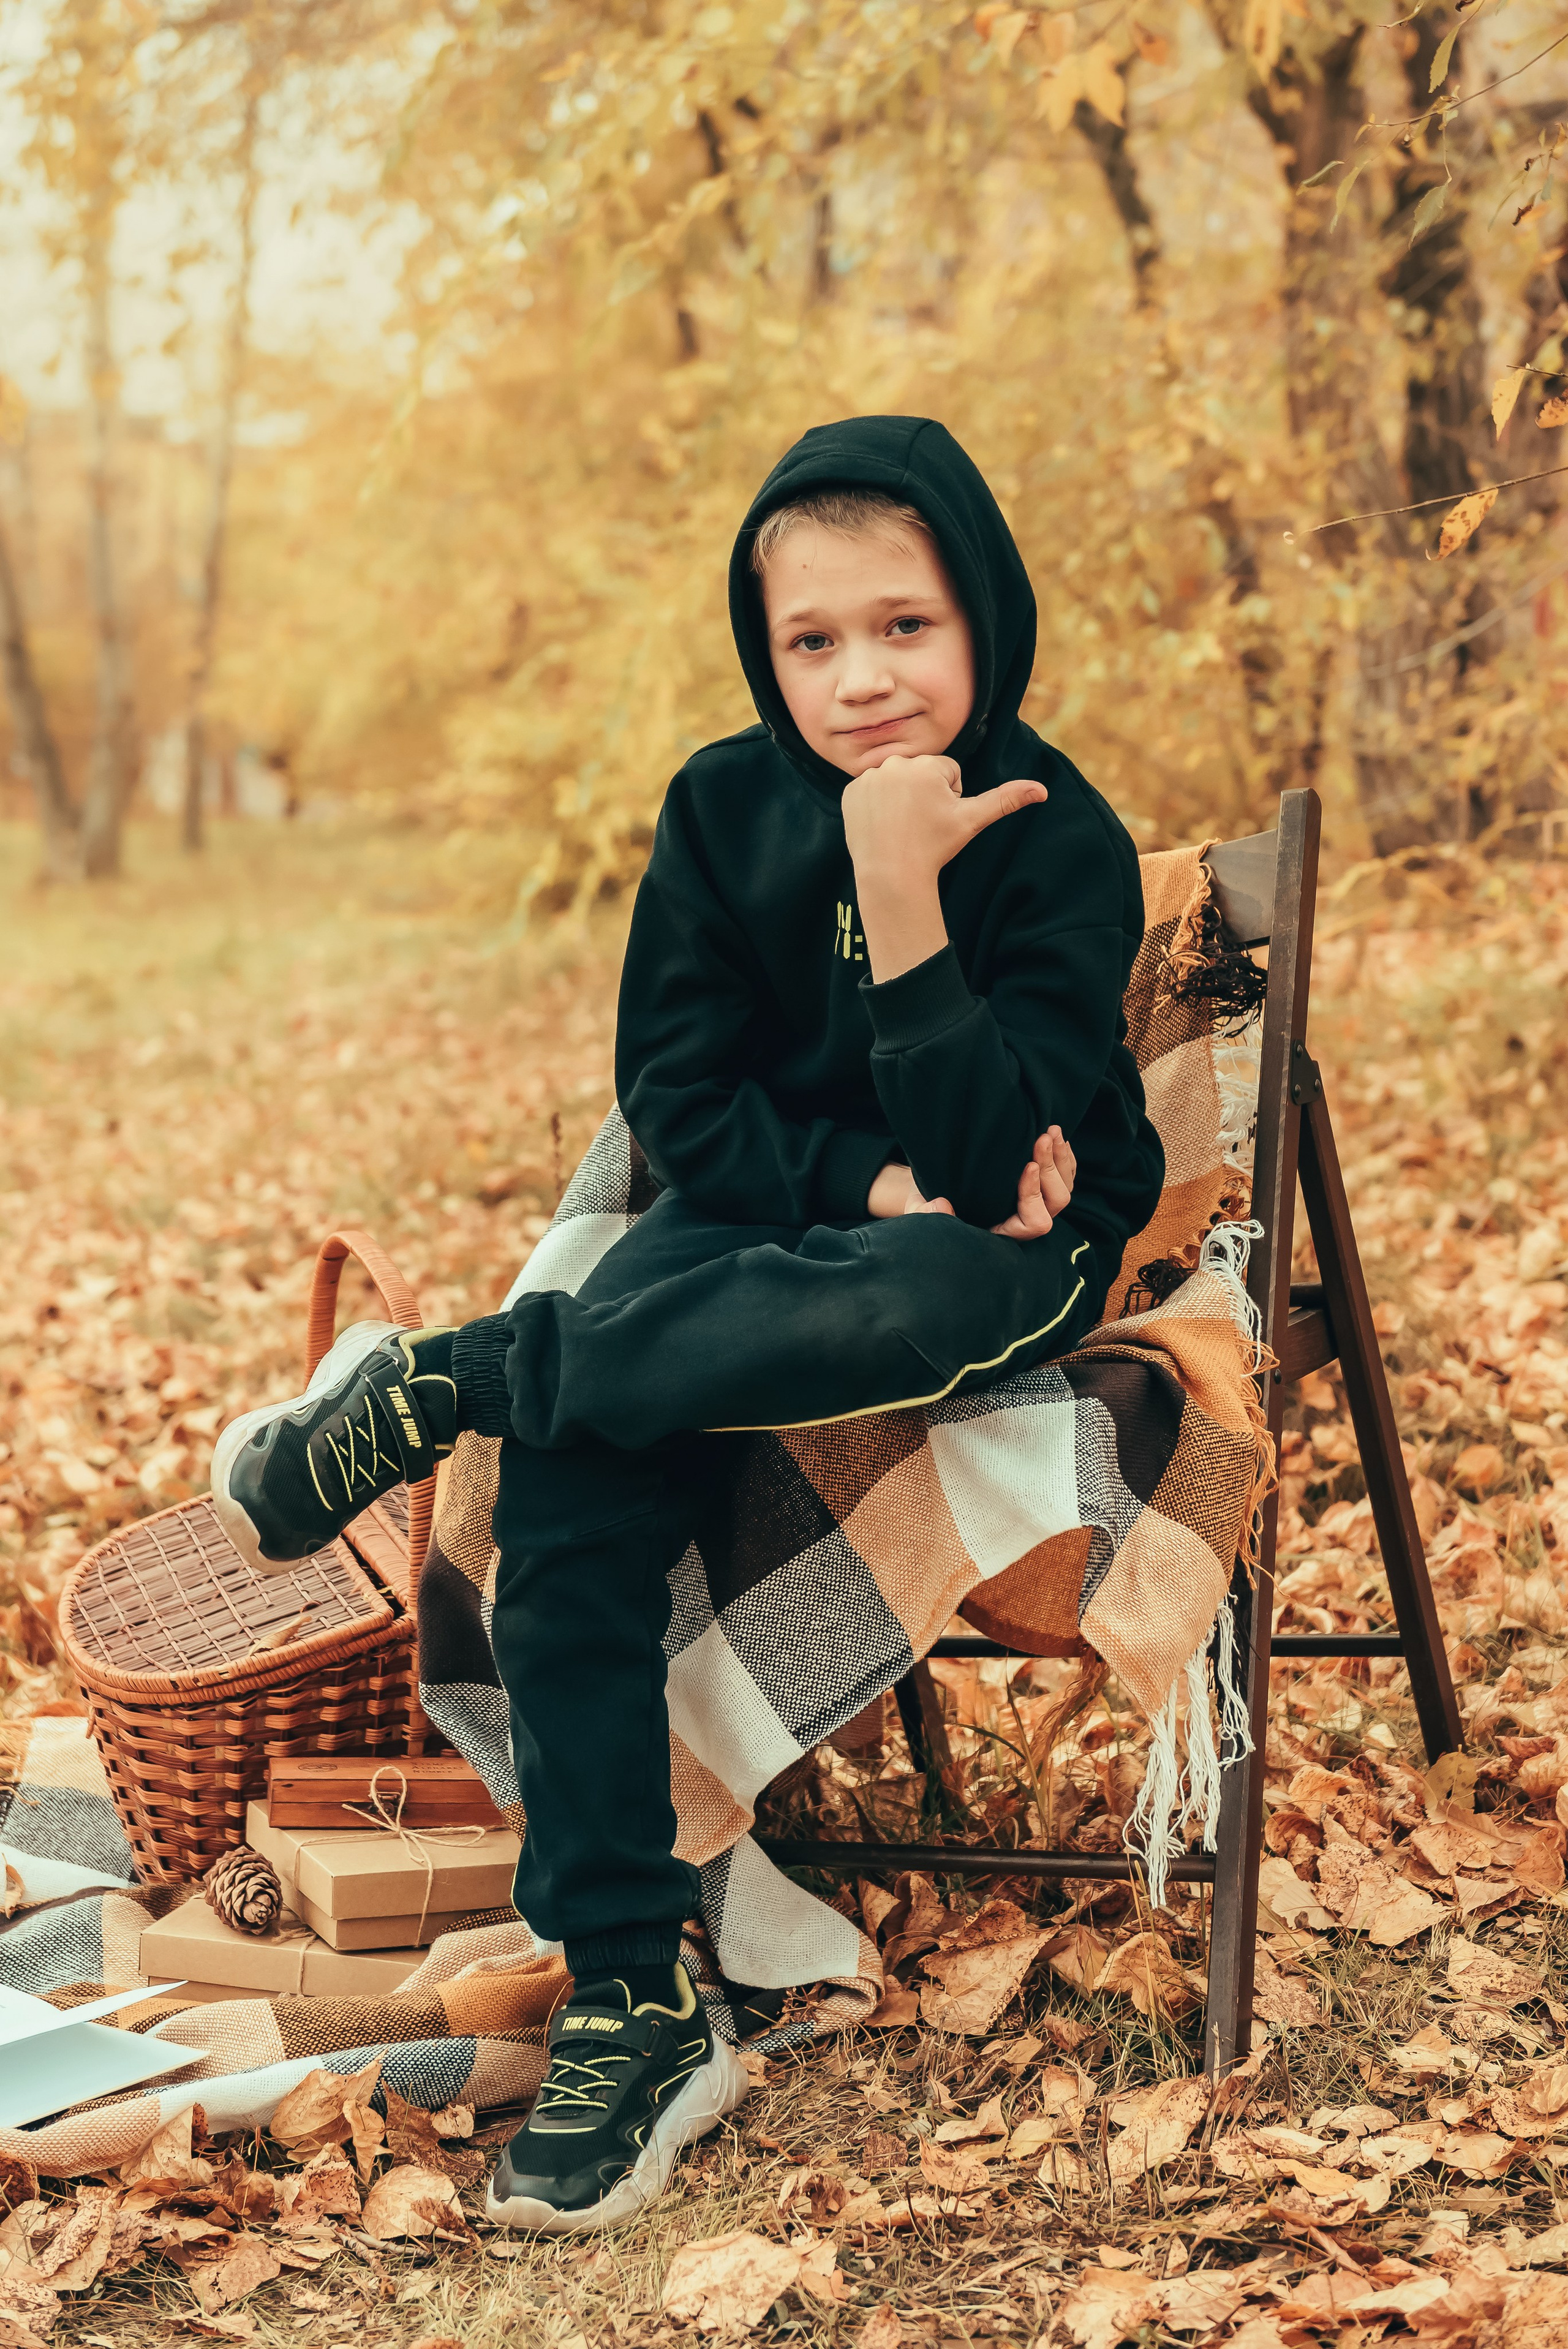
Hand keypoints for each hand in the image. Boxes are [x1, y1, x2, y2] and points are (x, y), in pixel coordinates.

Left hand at [842, 755, 1047, 983]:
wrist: (892, 876)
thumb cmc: (935, 848)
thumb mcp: (972, 821)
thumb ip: (1005, 799)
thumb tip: (1042, 789)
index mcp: (928, 766)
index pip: (947, 772)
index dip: (948, 797)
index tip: (937, 820)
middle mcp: (896, 763)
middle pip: (921, 772)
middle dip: (924, 794)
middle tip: (919, 824)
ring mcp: (869, 777)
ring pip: (896, 781)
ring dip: (900, 798)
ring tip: (901, 826)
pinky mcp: (850, 791)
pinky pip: (871, 790)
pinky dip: (876, 805)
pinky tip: (882, 825)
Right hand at [867, 1128, 1076, 1240]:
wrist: (932, 1189)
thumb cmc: (926, 1202)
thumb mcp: (919, 1209)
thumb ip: (927, 1214)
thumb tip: (943, 1206)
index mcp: (1001, 1232)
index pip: (1033, 1223)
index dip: (1033, 1195)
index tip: (1025, 1166)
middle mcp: (1022, 1221)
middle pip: (1055, 1203)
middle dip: (1051, 1169)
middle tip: (1041, 1138)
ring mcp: (1031, 1203)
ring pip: (1064, 1188)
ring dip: (1060, 1159)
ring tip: (1051, 1131)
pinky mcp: (1035, 1187)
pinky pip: (1064, 1178)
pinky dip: (1065, 1158)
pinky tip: (1056, 1137)